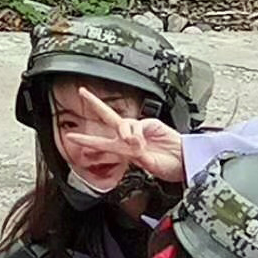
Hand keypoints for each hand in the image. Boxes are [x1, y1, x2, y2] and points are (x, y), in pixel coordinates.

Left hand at [63, 87, 185, 182]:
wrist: (186, 162)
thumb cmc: (169, 165)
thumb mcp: (148, 164)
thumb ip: (136, 152)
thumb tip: (130, 140)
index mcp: (124, 149)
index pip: (101, 142)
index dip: (85, 140)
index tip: (71, 136)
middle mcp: (129, 138)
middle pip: (109, 116)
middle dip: (95, 103)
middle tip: (83, 92)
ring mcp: (140, 130)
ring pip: (122, 123)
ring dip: (125, 134)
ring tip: (136, 147)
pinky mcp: (151, 123)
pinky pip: (137, 125)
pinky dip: (136, 135)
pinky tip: (142, 143)